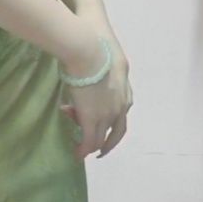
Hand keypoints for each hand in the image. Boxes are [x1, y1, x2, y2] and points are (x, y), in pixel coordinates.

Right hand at [59, 28, 132, 159]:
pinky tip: (77, 154)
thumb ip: (102, 66)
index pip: (121, 113)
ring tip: (81, 151)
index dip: (110, 121)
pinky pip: (88, 141)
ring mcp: (107, 114)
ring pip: (101, 138)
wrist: (89, 50)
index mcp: (125, 91)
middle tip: (100, 150)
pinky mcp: (91, 119)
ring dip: (92, 145)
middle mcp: (120, 106)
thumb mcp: (106, 58)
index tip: (100, 125)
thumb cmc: (95, 47)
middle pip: (116, 131)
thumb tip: (89, 61)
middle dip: (107, 142)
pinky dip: (83, 149)